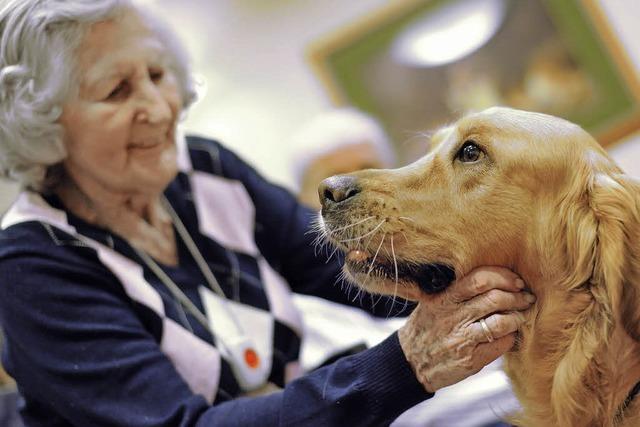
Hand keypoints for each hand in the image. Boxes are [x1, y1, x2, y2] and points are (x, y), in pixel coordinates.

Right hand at [398, 266, 533, 392]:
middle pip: (495, 299)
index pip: (479, 279)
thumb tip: (495, 279)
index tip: (515, 281)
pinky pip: (501, 344)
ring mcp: (462, 339)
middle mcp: (453, 316)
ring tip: (520, 317)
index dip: (503, 277)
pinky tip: (509, 335)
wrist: (410, 362)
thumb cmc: (426, 328)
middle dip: (517, 297)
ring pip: (502, 322)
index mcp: (444, 298)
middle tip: (526, 298)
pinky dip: (511, 337)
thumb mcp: (434, 303)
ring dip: (518, 318)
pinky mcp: (470, 359)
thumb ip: (458, 290)